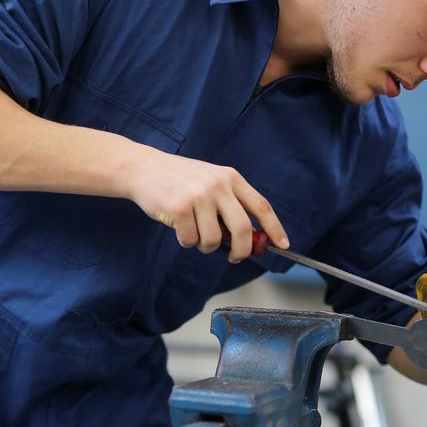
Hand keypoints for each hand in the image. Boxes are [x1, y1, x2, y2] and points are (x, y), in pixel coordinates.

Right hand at [125, 150, 288, 261]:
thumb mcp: (209, 181)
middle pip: (243, 229)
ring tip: (193, 231)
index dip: (274, 228)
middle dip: (242, 251)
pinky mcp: (179, 208)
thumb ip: (229, 205)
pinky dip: (185, 240)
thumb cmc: (178, 180)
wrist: (143, 168)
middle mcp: (218, 185)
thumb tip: (247, 240)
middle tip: (235, 257)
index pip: (261, 206)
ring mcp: (199, 196)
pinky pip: (190, 240)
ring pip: (213, 240)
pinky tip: (177, 225)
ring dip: (204, 245)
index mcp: (230, 178)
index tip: (283, 245)